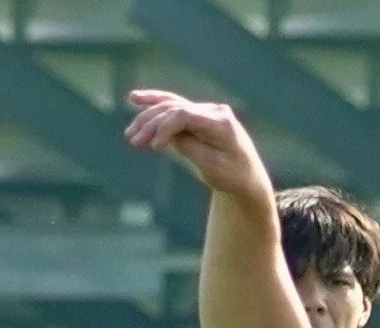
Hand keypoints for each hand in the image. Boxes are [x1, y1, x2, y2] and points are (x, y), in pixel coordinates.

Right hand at [124, 90, 271, 200]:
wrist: (248, 177)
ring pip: (172, 106)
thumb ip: (191, 148)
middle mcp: (214, 111)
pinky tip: (134, 98)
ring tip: (131, 133)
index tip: (153, 145)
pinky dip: (155, 103)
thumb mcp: (213, 167)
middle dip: (152, 124)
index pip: (186, 115)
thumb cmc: (233, 176)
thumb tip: (169, 134)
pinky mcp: (199, 115)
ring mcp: (206, 110)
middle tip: (133, 141)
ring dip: (149, 117)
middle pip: (175, 109)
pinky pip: (174, 106)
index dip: (165, 127)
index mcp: (221, 123)